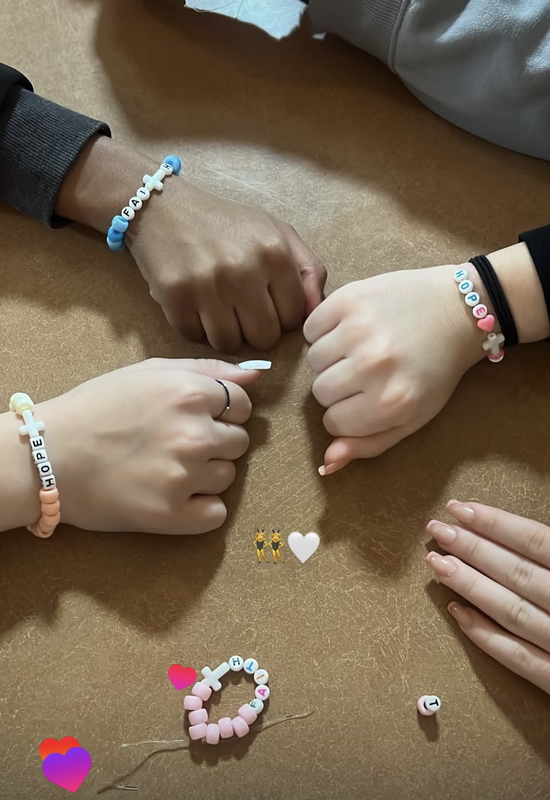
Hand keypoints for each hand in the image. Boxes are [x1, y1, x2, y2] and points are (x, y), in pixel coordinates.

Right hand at [35, 359, 259, 534]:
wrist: (48, 456)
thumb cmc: (97, 408)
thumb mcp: (149, 372)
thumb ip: (208, 370)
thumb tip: (257, 373)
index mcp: (191, 393)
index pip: (242, 404)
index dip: (221, 411)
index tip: (193, 417)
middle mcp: (195, 434)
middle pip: (239, 441)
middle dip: (215, 441)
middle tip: (174, 444)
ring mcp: (185, 477)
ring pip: (227, 476)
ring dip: (205, 474)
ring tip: (165, 468)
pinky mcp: (173, 516)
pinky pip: (215, 513)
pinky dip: (199, 508)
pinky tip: (170, 496)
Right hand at [56, 136, 325, 352]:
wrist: (164, 208)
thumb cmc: (227, 225)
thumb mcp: (277, 233)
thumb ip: (308, 271)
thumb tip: (317, 311)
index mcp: (275, 252)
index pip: (293, 318)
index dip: (280, 315)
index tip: (266, 302)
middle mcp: (243, 269)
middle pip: (264, 338)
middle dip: (255, 329)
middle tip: (241, 309)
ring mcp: (207, 284)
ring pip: (229, 343)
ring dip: (224, 332)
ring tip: (217, 307)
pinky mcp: (175, 296)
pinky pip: (195, 337)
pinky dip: (195, 327)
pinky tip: (194, 305)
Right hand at [303, 266, 482, 473]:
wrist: (458, 310)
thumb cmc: (435, 369)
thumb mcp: (412, 416)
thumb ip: (369, 444)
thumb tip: (326, 463)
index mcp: (390, 402)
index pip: (333, 422)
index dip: (348, 412)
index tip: (367, 397)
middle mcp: (372, 366)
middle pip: (320, 391)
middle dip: (339, 386)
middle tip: (367, 371)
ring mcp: (359, 329)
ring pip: (314, 360)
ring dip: (331, 357)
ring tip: (360, 348)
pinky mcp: (349, 298)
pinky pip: (311, 327)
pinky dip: (324, 330)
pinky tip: (351, 328)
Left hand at [427, 501, 549, 694]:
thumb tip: (526, 530)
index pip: (538, 542)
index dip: (497, 524)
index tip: (460, 508)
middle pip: (518, 573)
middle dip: (472, 549)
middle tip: (437, 529)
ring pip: (513, 612)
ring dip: (471, 586)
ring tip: (437, 563)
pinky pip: (521, 660)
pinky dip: (487, 637)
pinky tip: (457, 614)